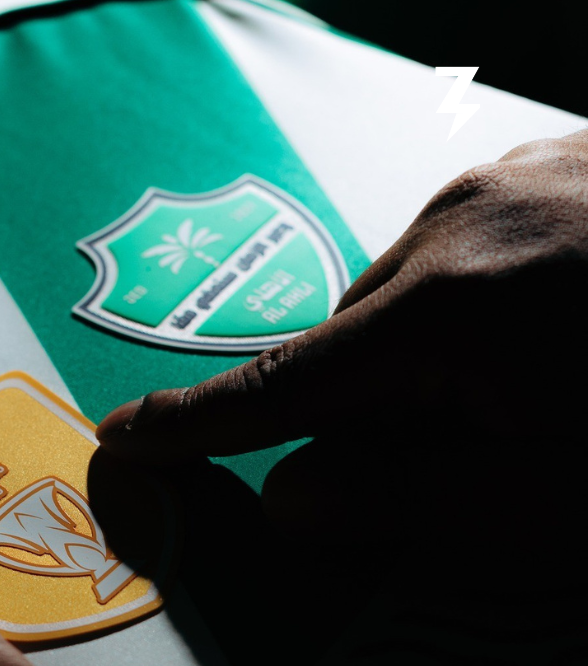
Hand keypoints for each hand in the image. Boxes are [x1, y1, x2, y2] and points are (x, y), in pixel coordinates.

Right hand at [96, 131, 587, 552]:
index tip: (122, 438)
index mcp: (445, 310)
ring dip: (436, 350)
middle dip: (379, 408)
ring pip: (411, 295)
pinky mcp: (545, 163)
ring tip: (540, 381)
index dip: (195, 423)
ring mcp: (503, 180)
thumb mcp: (564, 496)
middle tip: (477, 452)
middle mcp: (455, 224)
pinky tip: (559, 324)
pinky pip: (466, 246)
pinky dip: (482, 298)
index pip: (281, 386)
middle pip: (355, 346)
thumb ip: (418, 502)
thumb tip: (286, 499)